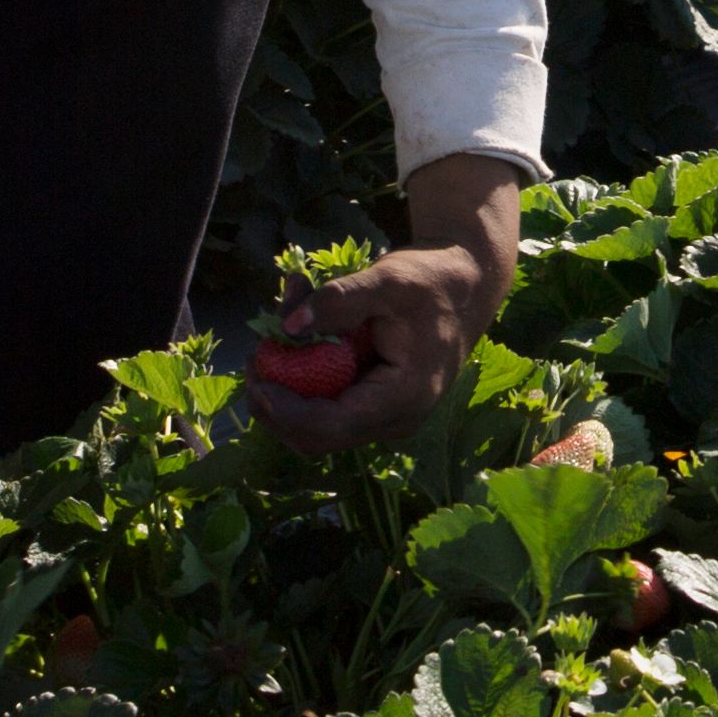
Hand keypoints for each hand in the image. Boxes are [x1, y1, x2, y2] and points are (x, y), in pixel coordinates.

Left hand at [248, 154, 523, 452]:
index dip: (286, 411)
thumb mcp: (389, 279)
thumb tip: (288, 326)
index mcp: (405, 398)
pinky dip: (302, 384)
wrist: (465, 286)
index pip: (332, 425)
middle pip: (318, 437)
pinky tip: (294, 342)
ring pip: (317, 427)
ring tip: (270, 342)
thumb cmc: (431, 281)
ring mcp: (384, 419)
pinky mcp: (374, 407)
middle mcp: (395, 421)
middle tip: (252, 360)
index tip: (255, 379)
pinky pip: (327, 410)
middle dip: (276, 406)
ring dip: (285, 394)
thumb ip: (340, 300)